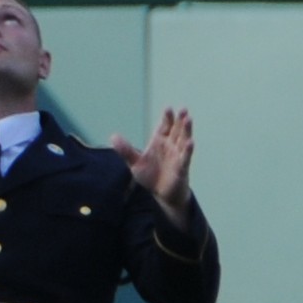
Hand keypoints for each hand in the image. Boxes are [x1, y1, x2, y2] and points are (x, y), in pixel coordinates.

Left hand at [112, 108, 195, 224]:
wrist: (161, 194)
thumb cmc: (151, 176)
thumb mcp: (135, 163)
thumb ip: (126, 150)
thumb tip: (112, 136)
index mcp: (159, 142)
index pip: (164, 127)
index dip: (167, 118)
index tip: (168, 108)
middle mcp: (170, 146)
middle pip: (176, 130)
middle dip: (180, 120)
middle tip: (183, 109)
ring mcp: (177, 156)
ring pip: (183, 140)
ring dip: (186, 131)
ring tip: (188, 119)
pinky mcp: (181, 168)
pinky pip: (185, 157)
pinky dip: (188, 150)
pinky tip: (190, 142)